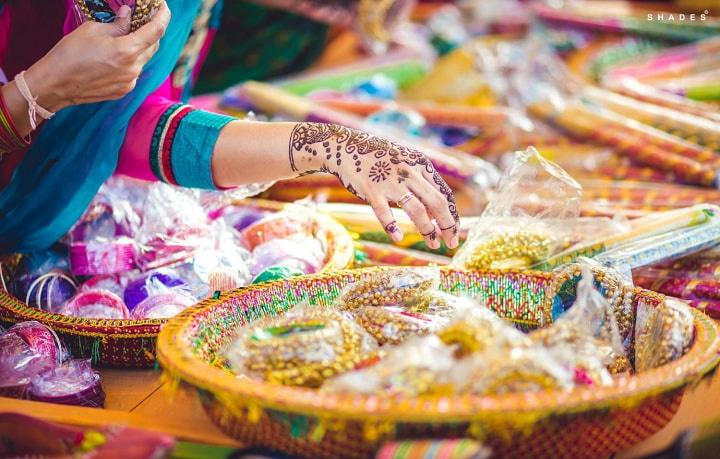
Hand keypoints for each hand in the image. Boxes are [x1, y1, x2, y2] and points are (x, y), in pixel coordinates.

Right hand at [23, 2, 170, 111]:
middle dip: (152, 31)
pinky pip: (135, 71)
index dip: (163, 17)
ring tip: (129, 35)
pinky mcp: (124, 90)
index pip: (156, 31)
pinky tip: (118, 55)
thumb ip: (117, 24)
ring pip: (144, 59)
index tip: (164, 7)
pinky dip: (132, 60)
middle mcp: (133, 68)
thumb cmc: (69, 54)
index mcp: (127, 50)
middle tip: (145, 18)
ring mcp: (130, 82)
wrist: (55, 84)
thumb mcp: (92, 30)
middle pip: (153, 45)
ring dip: (141, 46)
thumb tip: (128, 15)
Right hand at [289, 123, 459, 248]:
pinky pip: (385, 213)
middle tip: (450, 243)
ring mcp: (391, 181)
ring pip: (417, 210)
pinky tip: (398, 238)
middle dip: (447, 225)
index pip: (444, 194)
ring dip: (427, 229)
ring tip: (432, 243)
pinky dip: (392, 227)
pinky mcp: (372, 190)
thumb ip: (421, 184)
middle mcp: (410, 172)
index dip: (452, 215)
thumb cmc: (379, 159)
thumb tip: (436, 213)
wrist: (346, 146)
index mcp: (421, 165)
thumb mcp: (405, 163)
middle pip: (437, 202)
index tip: (455, 231)